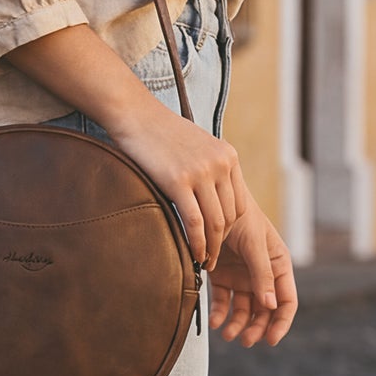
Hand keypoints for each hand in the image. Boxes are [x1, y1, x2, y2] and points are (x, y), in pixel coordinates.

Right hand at [106, 101, 240, 268]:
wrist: (135, 114)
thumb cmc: (160, 133)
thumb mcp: (196, 147)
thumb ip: (209, 169)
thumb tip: (208, 199)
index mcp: (228, 156)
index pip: (240, 203)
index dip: (231, 229)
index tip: (219, 243)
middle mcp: (221, 163)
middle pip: (230, 216)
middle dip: (222, 243)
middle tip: (212, 260)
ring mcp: (201, 172)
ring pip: (215, 222)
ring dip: (210, 248)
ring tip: (203, 261)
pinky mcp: (179, 181)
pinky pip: (194, 221)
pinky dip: (196, 242)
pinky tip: (192, 254)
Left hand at [209, 205, 296, 345]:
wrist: (212, 201)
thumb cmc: (241, 218)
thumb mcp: (255, 244)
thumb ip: (262, 274)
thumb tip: (271, 306)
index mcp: (279, 266)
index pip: (286, 301)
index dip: (281, 323)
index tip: (270, 340)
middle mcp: (262, 275)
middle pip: (265, 311)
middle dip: (256, 328)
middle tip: (245, 341)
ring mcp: (242, 277)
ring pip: (243, 310)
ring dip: (237, 325)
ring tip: (227, 334)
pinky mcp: (222, 277)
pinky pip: (222, 302)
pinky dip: (219, 313)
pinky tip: (214, 322)